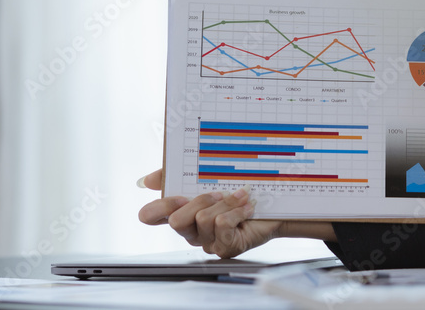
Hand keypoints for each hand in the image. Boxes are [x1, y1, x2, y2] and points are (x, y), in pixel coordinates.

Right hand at [137, 170, 334, 256]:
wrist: (278, 202)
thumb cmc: (242, 188)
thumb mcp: (210, 176)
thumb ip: (177, 176)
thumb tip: (146, 180)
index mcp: (182, 211)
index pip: (151, 216)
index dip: (156, 207)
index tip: (178, 194)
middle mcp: (192, 230)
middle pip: (175, 220)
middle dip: (198, 200)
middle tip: (217, 192)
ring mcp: (208, 242)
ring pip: (202, 220)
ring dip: (225, 203)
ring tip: (241, 196)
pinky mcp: (226, 247)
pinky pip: (221, 227)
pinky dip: (237, 212)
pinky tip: (248, 208)